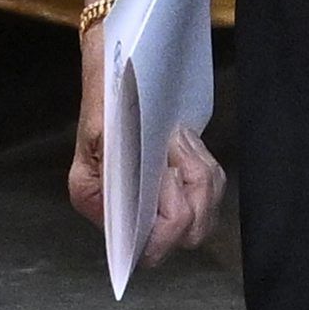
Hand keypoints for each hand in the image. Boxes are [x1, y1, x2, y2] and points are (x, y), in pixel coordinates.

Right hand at [65, 65, 221, 269]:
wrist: (119, 63)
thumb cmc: (106, 94)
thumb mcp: (104, 129)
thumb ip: (118, 174)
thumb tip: (140, 208)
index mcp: (99, 206)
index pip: (150, 246)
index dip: (171, 217)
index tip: (167, 174)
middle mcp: (128, 213)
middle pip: (187, 234)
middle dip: (194, 193)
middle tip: (175, 150)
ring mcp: (156, 201)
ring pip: (205, 213)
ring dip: (200, 173)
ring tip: (177, 139)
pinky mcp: (178, 184)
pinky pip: (210, 191)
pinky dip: (205, 166)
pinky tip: (185, 141)